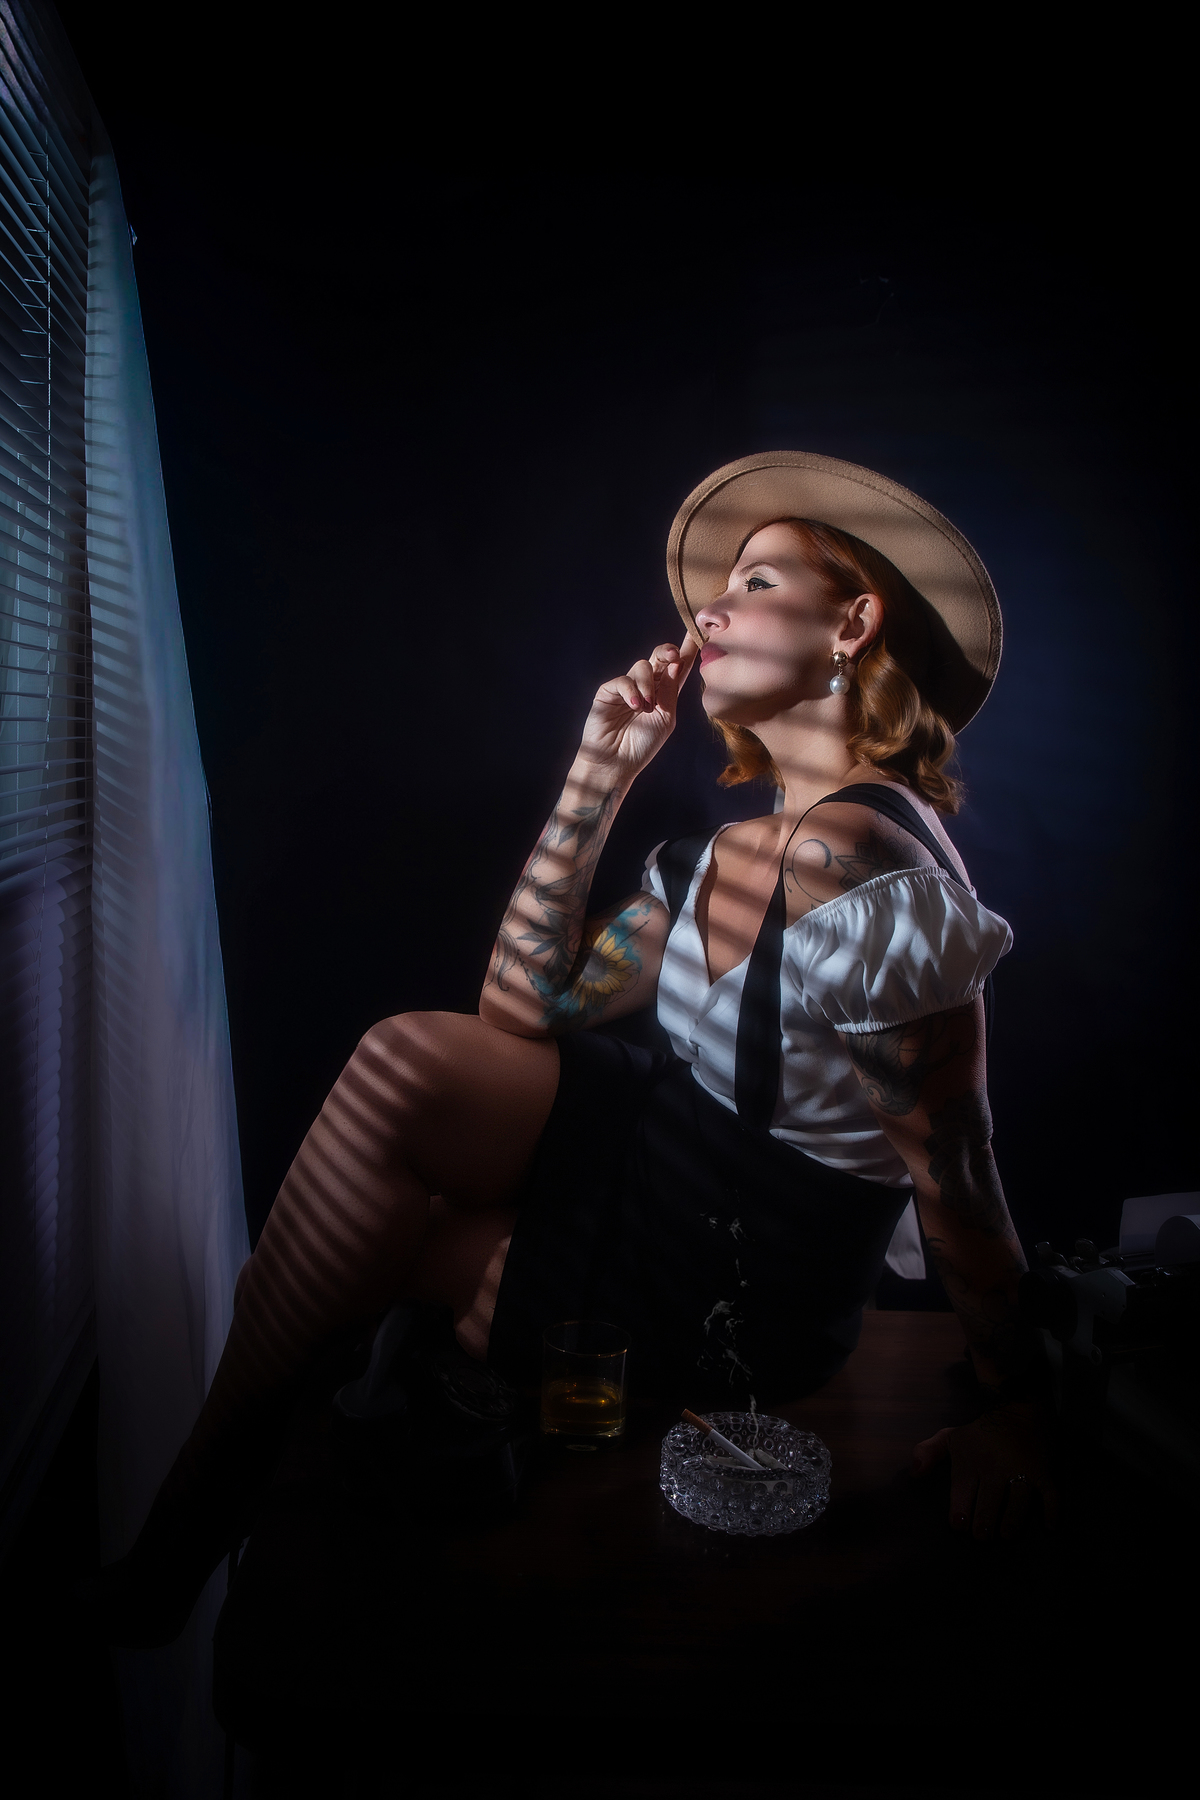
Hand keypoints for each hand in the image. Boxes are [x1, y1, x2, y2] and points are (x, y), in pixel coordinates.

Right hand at [576, 638, 699, 782]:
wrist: (616, 763)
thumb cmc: (642, 745)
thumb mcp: (665, 718)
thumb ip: (670, 691)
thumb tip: (676, 663)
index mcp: (664, 693)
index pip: (677, 667)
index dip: (687, 650)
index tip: (698, 632)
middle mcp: (646, 686)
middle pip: (659, 657)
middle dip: (667, 651)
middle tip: (673, 655)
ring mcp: (627, 688)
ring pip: (642, 666)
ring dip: (648, 685)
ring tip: (647, 708)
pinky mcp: (608, 692)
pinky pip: (623, 680)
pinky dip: (632, 691)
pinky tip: (636, 707)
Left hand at [911, 1401, 1059, 1540]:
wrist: (1018, 1409)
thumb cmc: (980, 1432)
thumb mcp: (950, 1437)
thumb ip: (928, 1453)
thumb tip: (914, 1473)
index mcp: (971, 1460)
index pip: (963, 1490)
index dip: (960, 1510)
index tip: (958, 1525)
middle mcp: (996, 1467)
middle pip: (990, 1501)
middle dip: (985, 1523)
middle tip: (982, 1537)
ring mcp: (1023, 1470)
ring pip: (1019, 1502)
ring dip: (1012, 1522)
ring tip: (1005, 1535)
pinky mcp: (1044, 1473)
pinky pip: (1051, 1496)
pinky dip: (1052, 1512)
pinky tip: (1048, 1527)